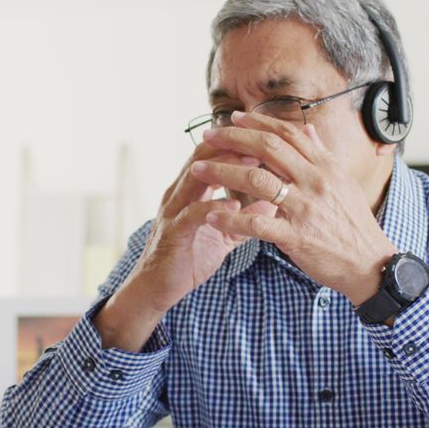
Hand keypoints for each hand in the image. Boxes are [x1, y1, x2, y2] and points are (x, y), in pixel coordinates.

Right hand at [96, 142, 265, 350]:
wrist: (156, 288)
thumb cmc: (189, 258)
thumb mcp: (223, 235)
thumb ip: (243, 218)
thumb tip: (272, 204)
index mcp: (188, 191)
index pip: (210, 154)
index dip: (235, 143)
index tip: (263, 139)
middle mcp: (178, 194)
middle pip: (203, 157)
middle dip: (232, 146)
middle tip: (262, 142)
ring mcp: (173, 211)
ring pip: (196, 178)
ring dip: (225, 168)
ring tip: (253, 164)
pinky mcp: (173, 233)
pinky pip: (193, 214)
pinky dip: (214, 207)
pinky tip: (234, 205)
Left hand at [190, 110, 397, 304]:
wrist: (370, 263)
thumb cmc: (353, 224)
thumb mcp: (342, 182)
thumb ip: (322, 155)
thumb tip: (309, 129)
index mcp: (325, 167)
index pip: (287, 135)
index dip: (258, 123)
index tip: (234, 119)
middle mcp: (315, 182)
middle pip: (268, 149)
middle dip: (233, 139)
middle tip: (207, 137)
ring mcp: (305, 209)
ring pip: (257, 182)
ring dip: (223, 173)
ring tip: (198, 170)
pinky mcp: (296, 237)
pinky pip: (257, 224)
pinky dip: (231, 217)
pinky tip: (211, 214)